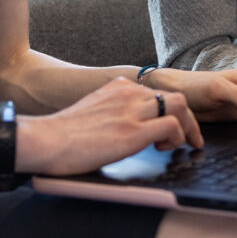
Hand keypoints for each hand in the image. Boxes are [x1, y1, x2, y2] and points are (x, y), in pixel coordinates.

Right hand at [17, 77, 200, 175]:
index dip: (169, 111)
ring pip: (179, 106)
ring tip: (181, 144)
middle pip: (174, 97)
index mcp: (118, 88)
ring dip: (187, 127)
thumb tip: (120, 125)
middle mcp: (128, 93)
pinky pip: (172, 126)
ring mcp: (132, 111)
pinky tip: (163, 149)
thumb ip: (110, 110)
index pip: (156, 93)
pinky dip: (177, 138)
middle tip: (191, 138)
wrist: (45, 139)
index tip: (173, 126)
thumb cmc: (61, 133)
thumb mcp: (92, 110)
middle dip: (188, 118)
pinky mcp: (133, 132)